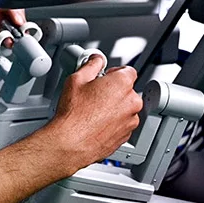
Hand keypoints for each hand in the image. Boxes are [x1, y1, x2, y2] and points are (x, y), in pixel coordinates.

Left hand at [0, 0, 25, 48]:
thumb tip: (9, 39)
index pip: (4, 0)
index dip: (14, 13)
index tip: (19, 24)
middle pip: (11, 7)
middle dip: (16, 21)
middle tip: (18, 34)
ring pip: (11, 15)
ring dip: (14, 27)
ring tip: (10, 37)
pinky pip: (8, 21)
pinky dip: (9, 30)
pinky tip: (7, 36)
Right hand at [47, 55, 141, 171]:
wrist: (71, 142)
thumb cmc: (74, 114)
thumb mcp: (77, 79)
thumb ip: (91, 65)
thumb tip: (96, 60)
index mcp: (122, 84)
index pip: (128, 71)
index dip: (114, 72)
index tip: (104, 76)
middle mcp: (131, 102)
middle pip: (126, 90)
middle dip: (112, 90)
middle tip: (93, 94)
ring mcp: (130, 120)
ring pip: (125, 108)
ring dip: (113, 107)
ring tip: (92, 110)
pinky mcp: (125, 135)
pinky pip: (122, 124)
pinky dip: (112, 122)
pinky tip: (95, 122)